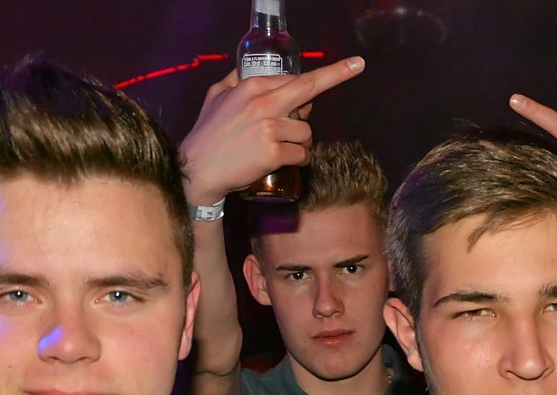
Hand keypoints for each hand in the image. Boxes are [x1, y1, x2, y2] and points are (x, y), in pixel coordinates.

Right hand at [179, 57, 366, 205]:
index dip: (321, 76)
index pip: (294, 77)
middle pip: (309, 88)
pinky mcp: (274, 152)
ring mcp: (269, 128)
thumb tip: (247, 70)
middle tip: (358, 65)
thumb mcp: (216, 96)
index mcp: (252, 86)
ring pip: (306, 132)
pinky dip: (298, 161)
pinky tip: (283, 163)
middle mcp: (263, 103)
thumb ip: (235, 80)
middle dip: (337, 74)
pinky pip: (302, 155)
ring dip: (301, 143)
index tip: (350, 63)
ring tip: (281, 148)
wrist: (198, 169)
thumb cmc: (207, 134)